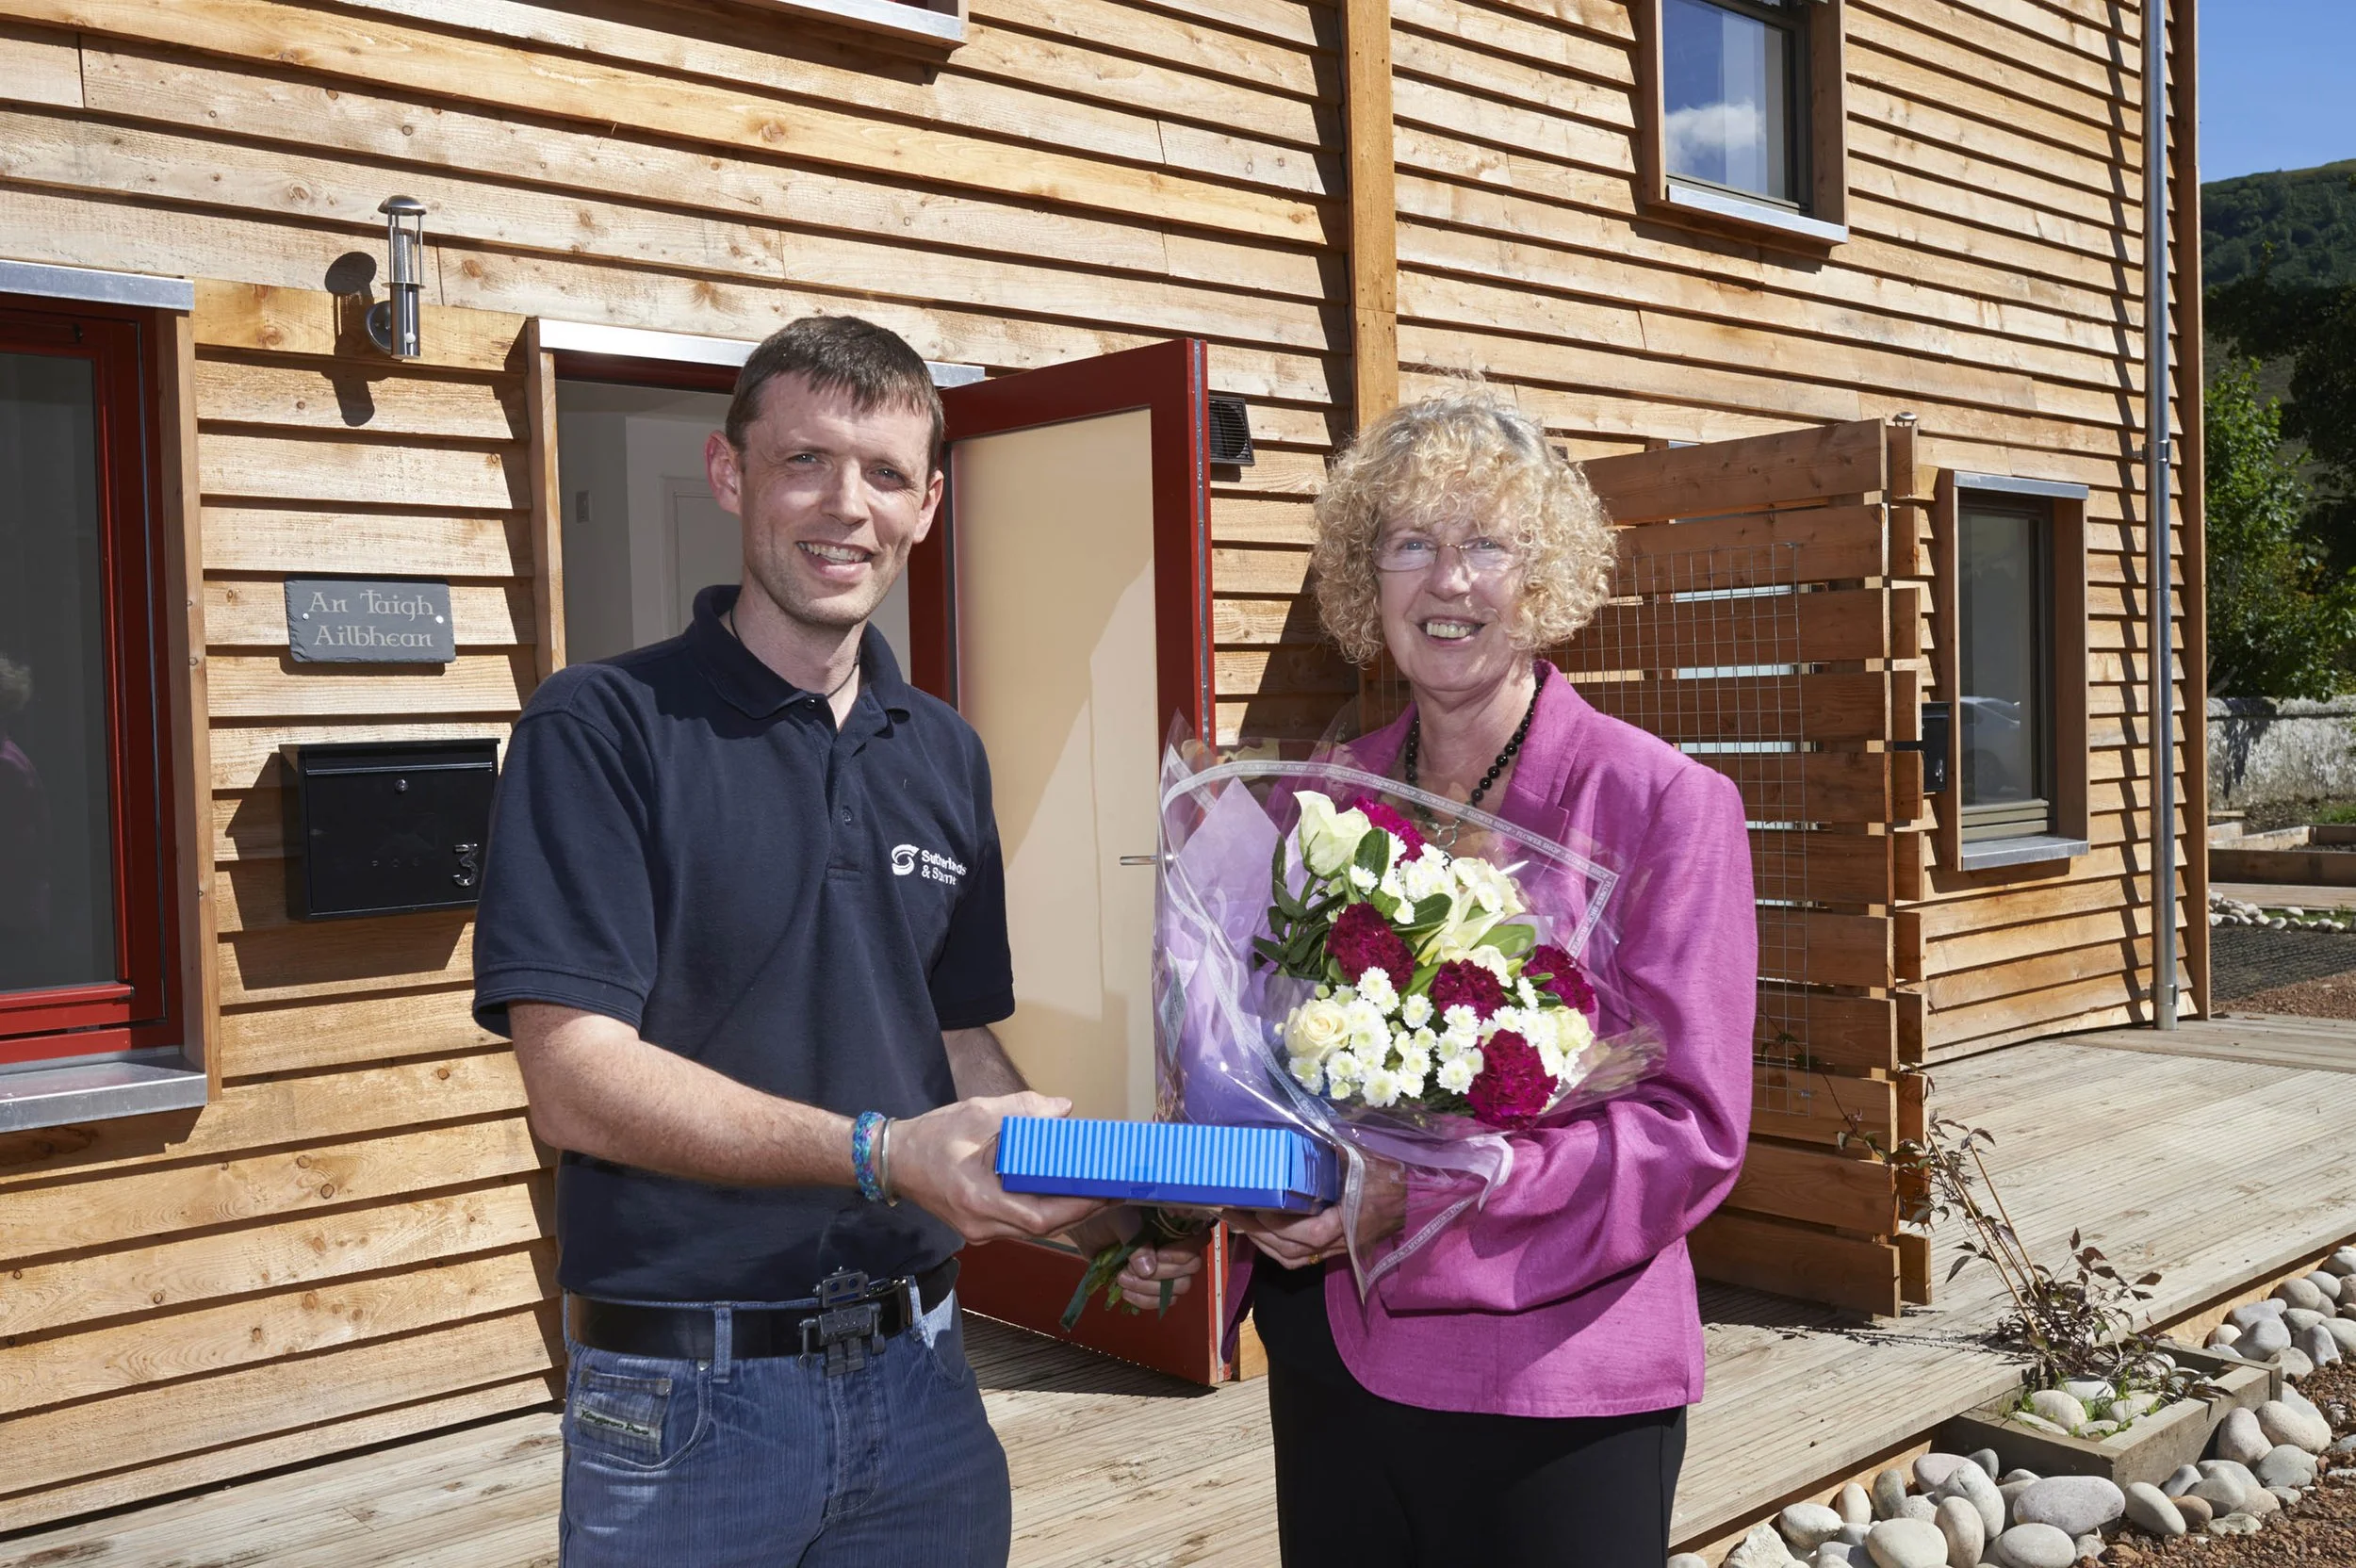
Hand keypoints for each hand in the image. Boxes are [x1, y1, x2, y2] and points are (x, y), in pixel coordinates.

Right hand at [891, 1092, 1111, 1243]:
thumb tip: (1063, 1109)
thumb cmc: (932, 1137)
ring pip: (1032, 1229)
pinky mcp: (979, 1226)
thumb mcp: (977, 1114)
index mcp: (979, 1199)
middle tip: (1112, 1190)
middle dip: (1079, 1211)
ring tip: (1095, 1191)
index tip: (1104, 1193)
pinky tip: (1061, 1193)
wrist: (894, 1160)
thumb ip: (1022, 1111)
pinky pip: (1019, 1224)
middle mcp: (981, 1224)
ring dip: (1064, 1213)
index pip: (1039, 1218)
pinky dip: (1044, 1210)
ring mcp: (979, 1231)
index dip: (1076, 1209)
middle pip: (1042, 1229)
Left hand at [1096, 1209, 1208, 1310]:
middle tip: (1131, 1269)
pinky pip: (1161, 1301)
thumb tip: (1148, 1270)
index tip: (1160, 1255)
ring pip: (1178, 1288)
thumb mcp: (1120, 1220)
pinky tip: (1125, 1292)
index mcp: (1174, 1223)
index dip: (1184, 1251)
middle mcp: (1175, 1245)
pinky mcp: (1153, 1283)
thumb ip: (1136, 1239)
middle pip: (1191, 1268)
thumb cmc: (1106, 1217)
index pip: (1198, 1239)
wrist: (1086, 1230)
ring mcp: (1166, 1266)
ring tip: (1122, 1279)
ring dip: (1150, 1289)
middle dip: (1162, 1273)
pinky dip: (1144, 1300)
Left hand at [1224, 1158, 1406, 1270]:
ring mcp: (1338, 1248)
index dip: (1279, 1226)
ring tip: (1237, 1221)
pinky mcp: (1336, 1249)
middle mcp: (1341, 1240)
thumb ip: (1333, 1146)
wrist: (1417, 1196)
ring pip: (1294, 1258)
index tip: (1256, 1207)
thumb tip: (1299, 1124)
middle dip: (1257, 1234)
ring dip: (1263, 1243)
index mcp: (1350, 1218)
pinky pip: (1302, 1258)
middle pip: (1292, 1251)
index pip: (1309, 1234)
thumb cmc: (1391, 1173)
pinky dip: (1278, 1248)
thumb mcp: (1362, 1154)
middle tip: (1228, 1211)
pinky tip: (1261, 1232)